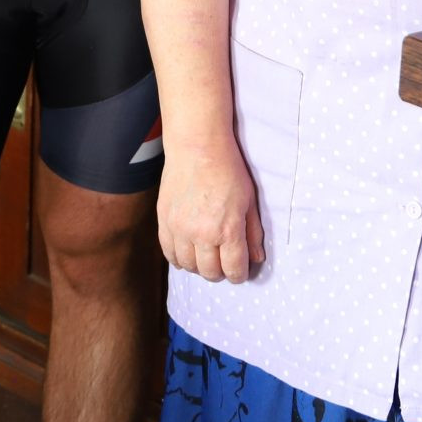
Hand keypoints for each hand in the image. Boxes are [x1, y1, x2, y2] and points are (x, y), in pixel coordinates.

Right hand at [157, 140, 264, 282]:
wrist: (197, 146)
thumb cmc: (228, 170)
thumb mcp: (249, 200)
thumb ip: (253, 232)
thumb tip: (256, 258)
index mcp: (228, 229)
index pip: (234, 270)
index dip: (240, 275)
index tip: (240, 270)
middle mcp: (202, 234)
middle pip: (210, 273)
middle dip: (220, 272)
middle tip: (224, 263)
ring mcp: (180, 229)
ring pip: (189, 267)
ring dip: (199, 266)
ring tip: (206, 256)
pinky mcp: (164, 221)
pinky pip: (169, 254)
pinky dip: (179, 258)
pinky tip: (188, 252)